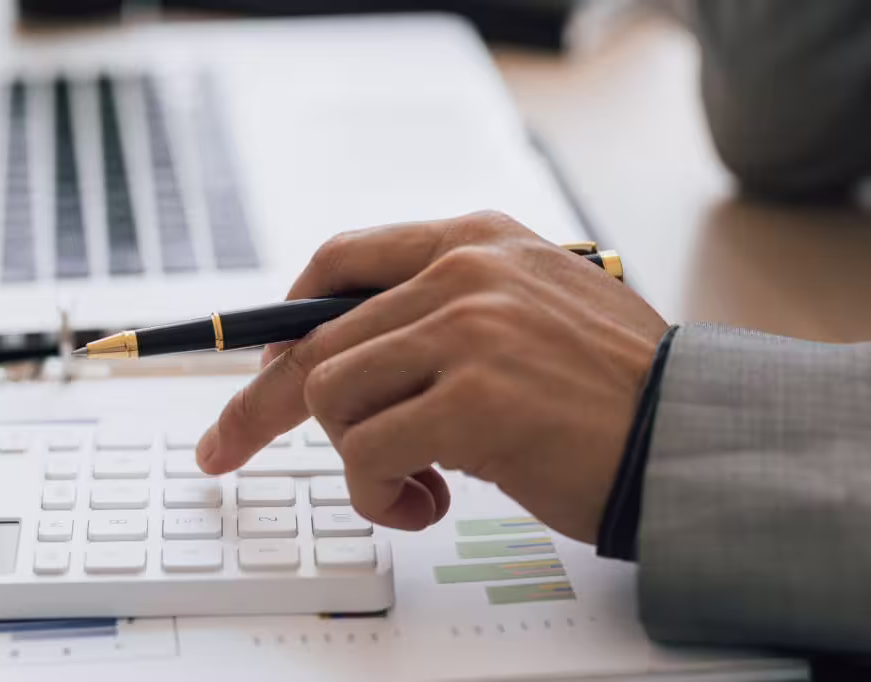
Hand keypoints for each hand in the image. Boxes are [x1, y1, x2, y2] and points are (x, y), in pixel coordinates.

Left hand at [196, 211, 667, 542]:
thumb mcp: (529, 311)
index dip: (282, 318)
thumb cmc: (609, 388)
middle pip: (311, 342)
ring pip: (328, 399)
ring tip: (413, 482)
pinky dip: (382, 495)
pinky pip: (366, 452)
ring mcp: (466, 332)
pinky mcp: (471, 401)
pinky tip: (431, 503)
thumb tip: (352, 353)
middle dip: (258, 408)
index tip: (254, 363)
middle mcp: (463, 271)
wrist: (689, 434)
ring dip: (356, 459)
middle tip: (223, 449)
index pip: (339, 261)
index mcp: (476, 240)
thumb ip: (445, 311)